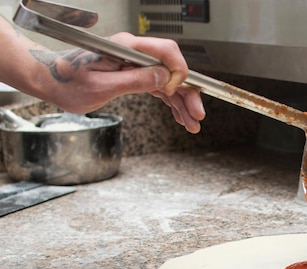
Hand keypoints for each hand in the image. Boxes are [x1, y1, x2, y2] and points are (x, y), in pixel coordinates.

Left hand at [33, 33, 204, 132]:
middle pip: (173, 70)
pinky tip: (179, 116)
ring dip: (182, 102)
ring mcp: (135, 65)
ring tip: (192, 123)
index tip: (177, 92)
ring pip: (169, 82)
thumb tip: (163, 78)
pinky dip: (170, 102)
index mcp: (126, 49)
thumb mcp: (100, 86)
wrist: (49, 80)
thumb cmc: (66, 81)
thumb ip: (134, 80)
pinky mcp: (133, 75)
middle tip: (197, 114)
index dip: (178, 72)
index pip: (166, 51)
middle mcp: (134, 54)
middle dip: (188, 93)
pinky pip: (159, 87)